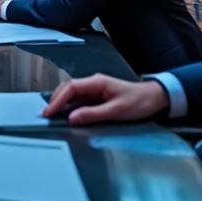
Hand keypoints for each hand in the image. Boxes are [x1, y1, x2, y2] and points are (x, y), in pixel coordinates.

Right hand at [43, 74, 168, 124]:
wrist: (155, 98)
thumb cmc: (140, 102)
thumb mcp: (117, 111)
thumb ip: (93, 114)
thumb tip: (73, 118)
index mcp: (97, 82)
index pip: (71, 88)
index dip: (57, 100)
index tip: (49, 111)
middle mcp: (94, 83)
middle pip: (67, 88)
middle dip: (55, 100)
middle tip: (46, 115)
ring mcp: (95, 89)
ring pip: (72, 93)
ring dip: (61, 102)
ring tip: (52, 114)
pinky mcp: (98, 96)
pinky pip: (79, 99)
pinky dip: (70, 106)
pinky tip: (66, 113)